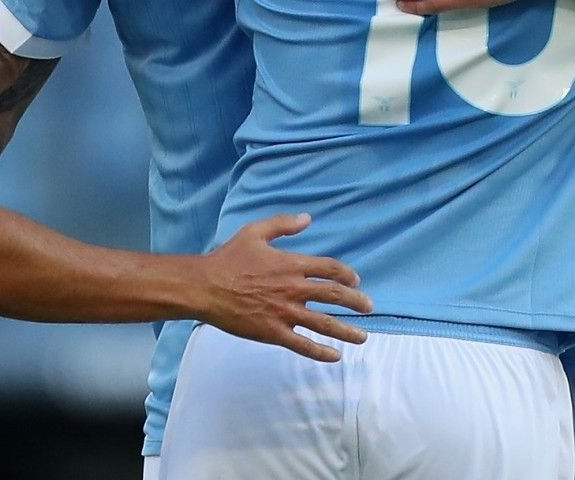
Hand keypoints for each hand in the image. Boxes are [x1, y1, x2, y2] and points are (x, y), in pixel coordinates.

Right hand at [197, 213, 371, 362]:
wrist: (205, 287)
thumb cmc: (228, 258)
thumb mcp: (255, 232)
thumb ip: (283, 224)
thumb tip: (308, 218)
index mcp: (291, 264)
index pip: (330, 269)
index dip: (347, 275)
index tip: (356, 281)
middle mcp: (293, 289)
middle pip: (334, 296)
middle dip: (357, 303)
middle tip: (369, 307)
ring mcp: (285, 313)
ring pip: (324, 324)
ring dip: (347, 331)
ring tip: (363, 337)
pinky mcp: (273, 332)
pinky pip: (303, 345)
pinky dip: (321, 352)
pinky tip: (335, 356)